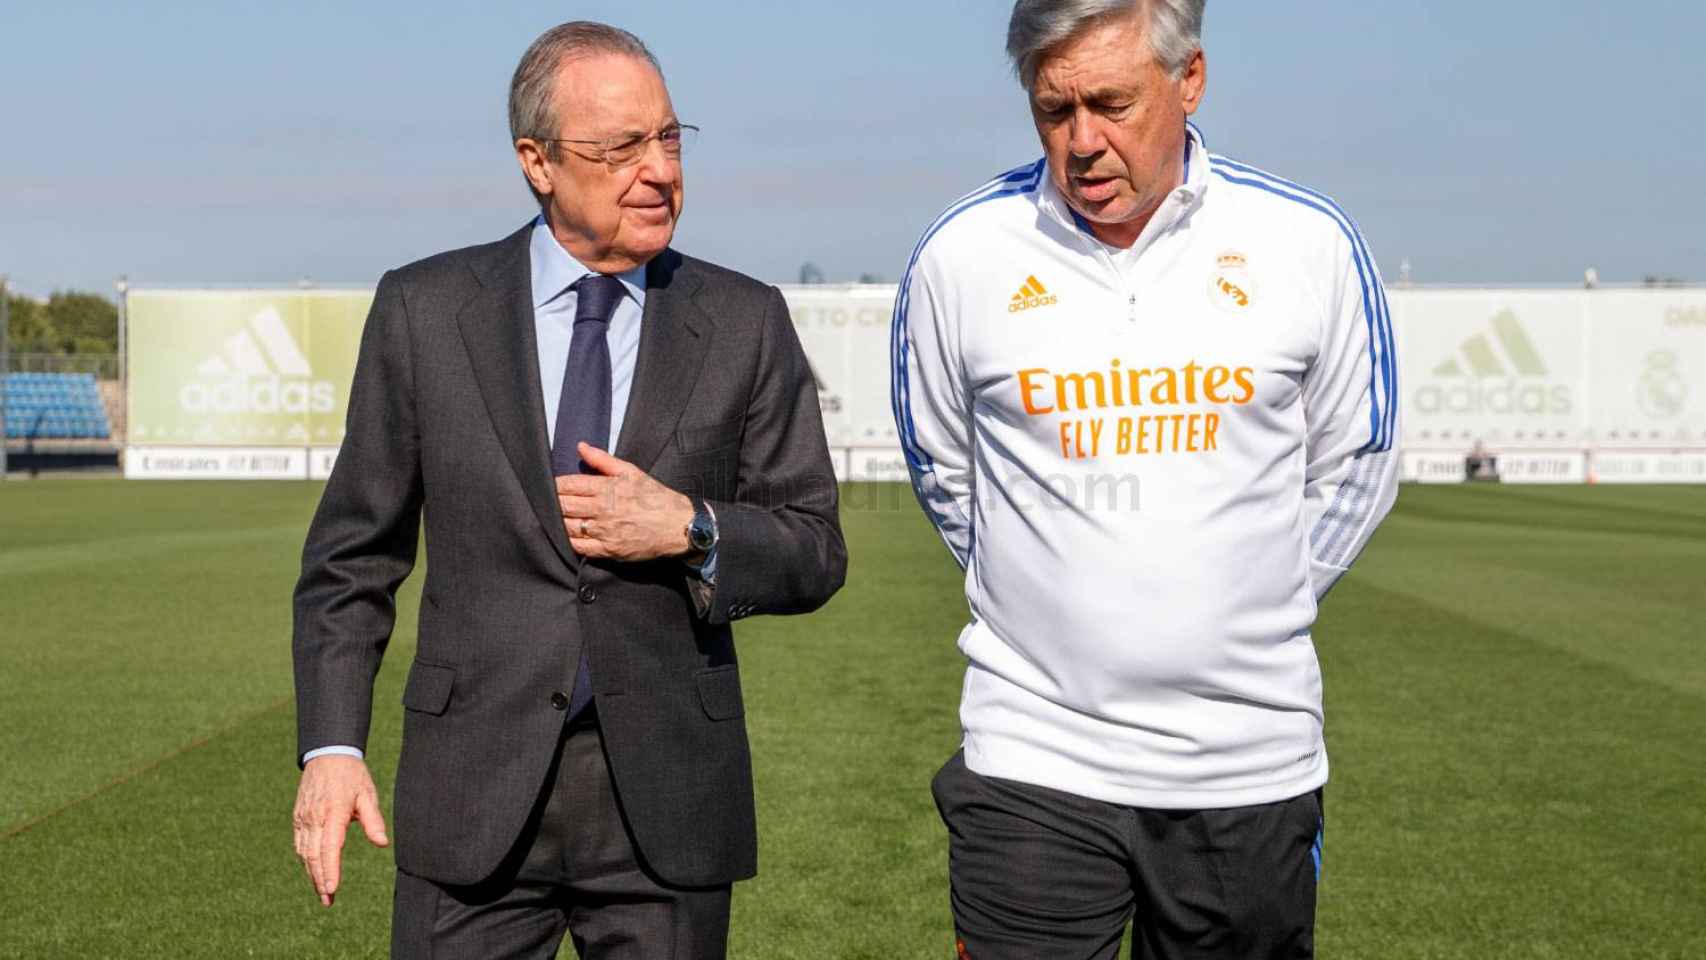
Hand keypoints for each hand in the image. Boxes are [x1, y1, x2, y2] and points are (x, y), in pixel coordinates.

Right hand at [292, 755, 388, 906]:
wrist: (327, 753)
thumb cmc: (352, 775)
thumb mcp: (368, 794)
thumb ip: (373, 820)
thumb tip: (382, 843)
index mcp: (333, 812)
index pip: (329, 847)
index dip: (330, 870)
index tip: (332, 889)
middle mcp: (314, 817)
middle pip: (314, 855)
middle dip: (320, 880)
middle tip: (328, 900)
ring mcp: (303, 818)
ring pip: (304, 852)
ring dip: (312, 874)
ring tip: (322, 893)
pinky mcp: (298, 817)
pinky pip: (299, 844)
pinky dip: (305, 860)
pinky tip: (313, 872)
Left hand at [556, 443, 693, 561]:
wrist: (678, 526)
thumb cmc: (655, 497)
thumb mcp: (631, 472)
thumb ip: (603, 459)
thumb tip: (581, 447)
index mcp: (607, 488)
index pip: (569, 485)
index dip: (555, 485)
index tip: (549, 485)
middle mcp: (603, 510)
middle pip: (564, 506)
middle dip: (552, 503)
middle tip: (545, 501)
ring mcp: (604, 532)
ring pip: (568, 527)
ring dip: (557, 521)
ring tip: (553, 517)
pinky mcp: (608, 550)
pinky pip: (580, 547)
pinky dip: (568, 541)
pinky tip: (566, 535)